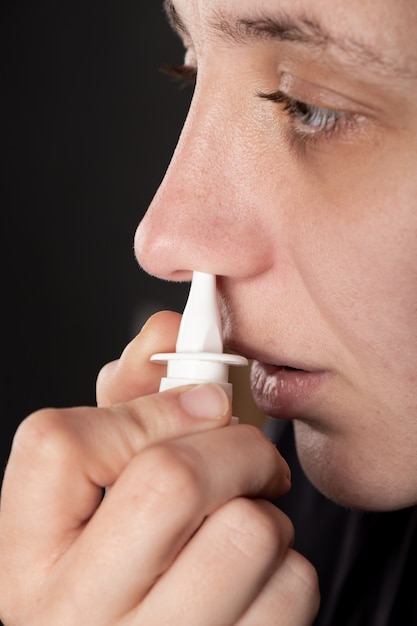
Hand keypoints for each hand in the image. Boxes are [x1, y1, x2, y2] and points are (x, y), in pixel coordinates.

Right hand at [0, 312, 318, 624]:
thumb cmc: (115, 565)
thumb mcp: (97, 489)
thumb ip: (128, 404)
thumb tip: (168, 331)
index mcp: (27, 559)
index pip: (64, 444)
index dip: (149, 407)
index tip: (201, 400)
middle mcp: (77, 614)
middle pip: (174, 480)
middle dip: (235, 445)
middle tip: (246, 451)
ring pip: (248, 532)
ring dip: (264, 509)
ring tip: (241, 521)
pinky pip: (291, 585)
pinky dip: (287, 564)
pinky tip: (254, 575)